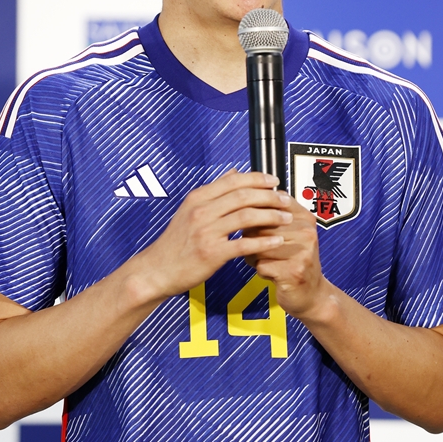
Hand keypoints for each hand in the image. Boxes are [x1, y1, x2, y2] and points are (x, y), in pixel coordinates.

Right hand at [132, 170, 292, 302]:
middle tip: (285, 199)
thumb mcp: (190, 209)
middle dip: (269, 196)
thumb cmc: (175, 242)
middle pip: (243, 196)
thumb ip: (214, 190)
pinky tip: (276, 241)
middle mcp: (201, 211)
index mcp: (198, 198)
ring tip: (285, 218)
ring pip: (246, 217)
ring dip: (270, 216)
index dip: (258, 179)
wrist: (157, 269)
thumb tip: (233, 172)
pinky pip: (243, 244)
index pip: (233, 180)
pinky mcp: (212, 253)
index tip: (274, 181)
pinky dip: (263, 242)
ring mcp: (206, 232)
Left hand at [244, 196, 326, 318]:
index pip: (272, 202)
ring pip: (259, 245)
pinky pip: (262, 265)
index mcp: (304, 217)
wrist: (311, 294)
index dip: (253, 211)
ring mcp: (302, 252)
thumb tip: (245, 195)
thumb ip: (272, 214)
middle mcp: (306, 231)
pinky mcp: (294, 271)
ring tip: (263, 259)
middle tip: (256, 246)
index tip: (249, 221)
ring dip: (254, 255)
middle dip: (251, 237)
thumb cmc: (294, 260)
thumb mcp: (289, 232)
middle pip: (261, 225)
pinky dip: (260, 270)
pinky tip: (269, 272)